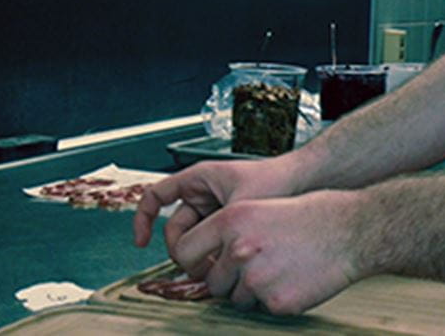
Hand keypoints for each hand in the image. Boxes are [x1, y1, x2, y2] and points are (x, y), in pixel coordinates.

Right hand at [133, 157, 295, 254]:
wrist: (303, 182)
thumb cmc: (274, 181)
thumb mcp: (238, 205)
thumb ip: (213, 229)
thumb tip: (190, 256)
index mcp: (198, 178)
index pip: (156, 196)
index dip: (142, 218)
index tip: (141, 243)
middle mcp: (202, 193)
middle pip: (175, 229)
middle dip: (182, 250)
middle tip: (198, 266)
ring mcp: (213, 209)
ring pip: (193, 240)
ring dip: (200, 255)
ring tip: (218, 265)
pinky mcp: (225, 223)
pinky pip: (209, 243)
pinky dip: (213, 255)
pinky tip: (225, 264)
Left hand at [172, 190, 363, 314]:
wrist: (352, 230)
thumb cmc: (314, 215)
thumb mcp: (263, 208)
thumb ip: (231, 231)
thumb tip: (210, 256)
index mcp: (232, 220)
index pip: (184, 250)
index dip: (193, 262)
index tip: (201, 266)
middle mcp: (239, 249)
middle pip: (212, 283)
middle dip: (229, 281)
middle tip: (257, 267)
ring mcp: (256, 278)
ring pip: (237, 300)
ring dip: (254, 291)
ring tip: (282, 269)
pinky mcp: (276, 301)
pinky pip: (264, 308)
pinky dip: (277, 298)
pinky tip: (295, 279)